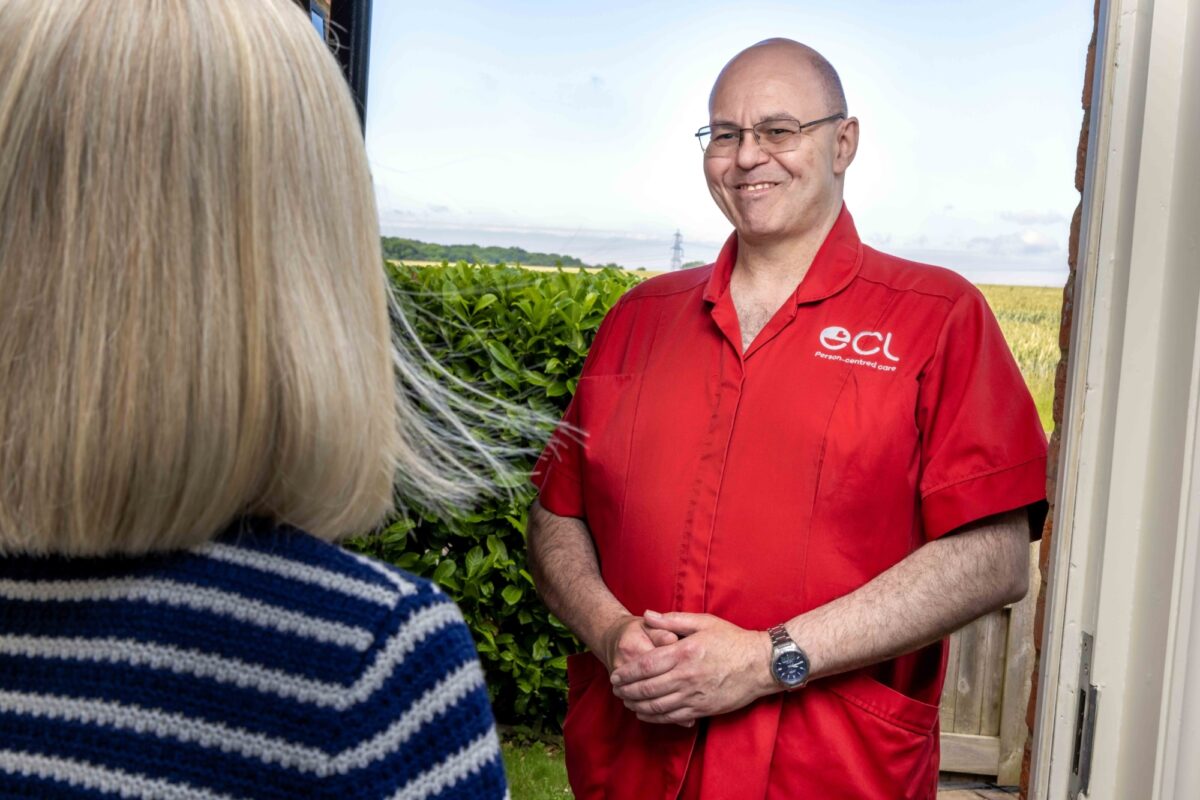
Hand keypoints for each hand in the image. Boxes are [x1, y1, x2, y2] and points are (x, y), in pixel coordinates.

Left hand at [609, 610, 774, 724]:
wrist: (760, 664)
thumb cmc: (732, 640)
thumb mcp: (703, 622)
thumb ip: (672, 619)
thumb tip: (646, 615)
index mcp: (684, 652)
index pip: (646, 665)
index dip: (627, 672)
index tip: (615, 675)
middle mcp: (686, 676)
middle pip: (647, 688)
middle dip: (627, 691)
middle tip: (615, 690)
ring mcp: (694, 695)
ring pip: (657, 706)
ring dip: (637, 705)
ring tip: (625, 701)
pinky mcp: (702, 708)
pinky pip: (672, 717)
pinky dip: (654, 717)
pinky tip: (644, 713)